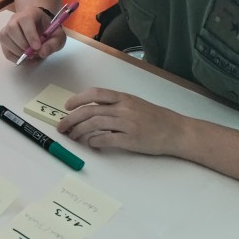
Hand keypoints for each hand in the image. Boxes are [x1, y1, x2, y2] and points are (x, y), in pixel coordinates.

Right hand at [0, 5, 66, 62]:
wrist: (41, 28)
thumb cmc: (49, 30)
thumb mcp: (58, 36)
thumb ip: (54, 44)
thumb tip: (42, 53)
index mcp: (30, 13)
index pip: (25, 20)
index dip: (30, 34)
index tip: (37, 47)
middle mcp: (15, 18)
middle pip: (12, 29)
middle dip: (23, 45)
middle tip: (34, 53)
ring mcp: (7, 28)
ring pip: (5, 39)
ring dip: (18, 52)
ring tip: (31, 56)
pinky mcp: (4, 39)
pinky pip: (5, 50)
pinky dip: (15, 58)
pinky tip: (26, 60)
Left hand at [58, 87, 187, 155]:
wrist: (177, 131)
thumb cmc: (156, 118)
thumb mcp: (134, 104)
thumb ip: (115, 105)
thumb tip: (91, 111)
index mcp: (123, 98)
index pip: (95, 94)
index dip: (77, 99)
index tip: (67, 107)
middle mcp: (124, 109)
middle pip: (89, 111)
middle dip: (71, 119)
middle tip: (62, 127)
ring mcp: (127, 124)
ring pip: (94, 125)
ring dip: (79, 132)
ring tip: (73, 137)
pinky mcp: (130, 140)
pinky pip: (105, 140)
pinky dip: (93, 142)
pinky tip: (90, 144)